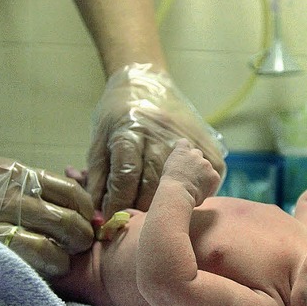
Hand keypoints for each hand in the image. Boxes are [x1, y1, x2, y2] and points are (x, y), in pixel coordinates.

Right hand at [0, 156, 93, 276]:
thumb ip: (29, 184)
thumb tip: (69, 201)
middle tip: (79, 246)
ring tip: (61, 262)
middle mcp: (9, 193)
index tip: (89, 221)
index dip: (87, 210)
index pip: (70, 191)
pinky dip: (40, 269)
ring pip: (48, 244)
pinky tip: (42, 271)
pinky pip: (22, 260)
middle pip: (66, 219)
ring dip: (63, 258)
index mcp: (17, 173)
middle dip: (81, 237)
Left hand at [84, 63, 226, 218]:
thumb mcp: (99, 140)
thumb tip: (97, 213)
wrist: (146, 82)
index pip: (125, 177)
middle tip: (136, 223)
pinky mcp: (208, 142)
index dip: (117, 204)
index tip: (111, 221)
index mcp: (129, 130)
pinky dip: (200, 193)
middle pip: (154, 184)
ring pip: (181, 184)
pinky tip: (188, 198)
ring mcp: (187, 137)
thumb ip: (98, 177)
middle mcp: (160, 134)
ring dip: (171, 204)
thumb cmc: (117, 115)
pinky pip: (209, 178)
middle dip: (143, 209)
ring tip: (159, 214)